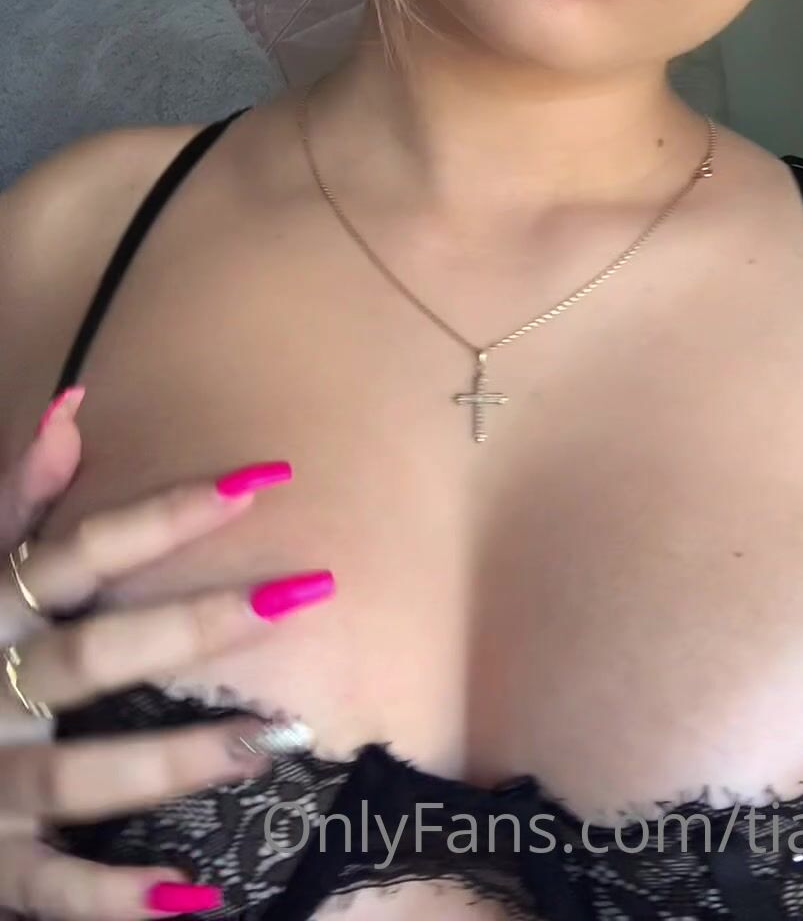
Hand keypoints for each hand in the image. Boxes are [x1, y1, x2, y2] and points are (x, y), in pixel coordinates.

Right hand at [0, 390, 332, 919]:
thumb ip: (21, 496)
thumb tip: (76, 401)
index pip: (82, 553)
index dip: (167, 515)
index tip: (264, 481)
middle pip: (92, 656)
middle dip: (194, 625)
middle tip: (303, 593)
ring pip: (77, 773)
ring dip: (175, 758)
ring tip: (274, 739)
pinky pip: (51, 889)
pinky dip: (114, 895)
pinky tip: (189, 893)